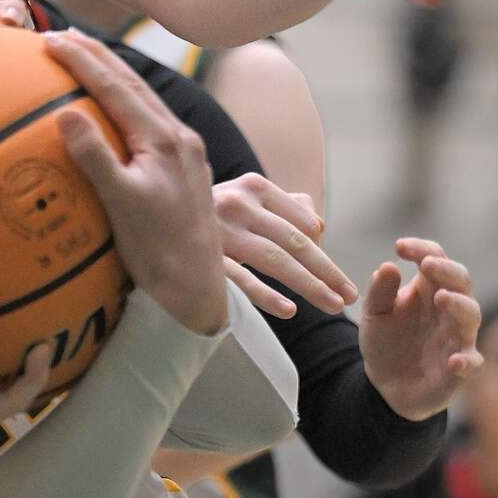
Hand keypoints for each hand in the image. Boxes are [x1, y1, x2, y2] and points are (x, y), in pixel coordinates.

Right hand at [47, 30, 226, 335]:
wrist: (199, 288)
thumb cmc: (157, 253)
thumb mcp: (121, 206)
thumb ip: (96, 157)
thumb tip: (66, 112)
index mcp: (163, 140)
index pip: (116, 87)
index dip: (82, 60)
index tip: (49, 41)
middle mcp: (178, 137)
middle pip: (133, 83)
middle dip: (96, 55)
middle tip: (60, 35)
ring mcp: (183, 151)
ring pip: (143, 98)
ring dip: (111, 73)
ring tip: (82, 56)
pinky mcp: (182, 166)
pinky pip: (148, 117)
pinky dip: (123, 98)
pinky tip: (110, 105)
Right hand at [212, 173, 356, 318]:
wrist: (147, 203)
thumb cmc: (204, 208)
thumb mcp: (242, 195)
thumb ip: (283, 205)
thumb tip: (318, 223)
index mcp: (252, 186)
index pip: (301, 222)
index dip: (324, 251)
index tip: (342, 278)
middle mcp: (237, 202)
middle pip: (294, 242)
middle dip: (327, 272)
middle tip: (350, 296)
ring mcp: (218, 228)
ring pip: (275, 259)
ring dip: (310, 285)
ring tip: (333, 305)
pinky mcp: (200, 254)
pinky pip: (239, 278)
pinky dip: (265, 294)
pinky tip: (288, 311)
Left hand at [359, 237, 482, 420]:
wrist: (385, 383)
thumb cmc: (385, 340)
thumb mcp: (374, 313)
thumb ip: (380, 291)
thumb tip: (388, 265)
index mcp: (427, 288)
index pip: (434, 258)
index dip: (422, 249)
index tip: (399, 247)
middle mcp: (448, 307)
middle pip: (460, 280)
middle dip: (447, 270)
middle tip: (428, 265)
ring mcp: (457, 335)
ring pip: (471, 314)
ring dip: (459, 304)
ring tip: (441, 298)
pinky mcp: (460, 367)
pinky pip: (473, 361)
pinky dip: (467, 360)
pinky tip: (454, 361)